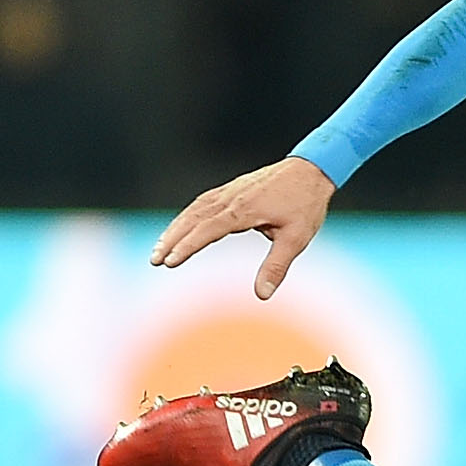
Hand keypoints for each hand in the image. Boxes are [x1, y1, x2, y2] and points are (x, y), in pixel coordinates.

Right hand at [150, 156, 335, 298]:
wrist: (311, 170)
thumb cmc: (305, 204)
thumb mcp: (296, 238)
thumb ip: (277, 266)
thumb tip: (263, 294)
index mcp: (244, 210)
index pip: (207, 229)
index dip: (188, 245)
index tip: (170, 261)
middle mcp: (231, 198)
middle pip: (193, 218)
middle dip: (172, 239)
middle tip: (155, 260)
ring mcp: (230, 192)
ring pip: (194, 209)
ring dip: (175, 228)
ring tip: (160, 248)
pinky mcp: (232, 190)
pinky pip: (203, 202)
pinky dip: (187, 216)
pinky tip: (181, 227)